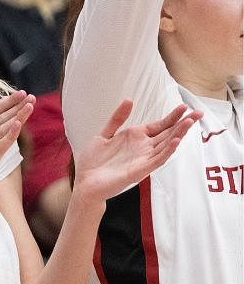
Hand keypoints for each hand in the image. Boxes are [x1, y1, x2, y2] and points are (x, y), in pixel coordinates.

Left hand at [72, 100, 198, 203]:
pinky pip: (157, 159)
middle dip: (183, 123)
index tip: (184, 106)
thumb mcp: (104, 134)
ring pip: (166, 145)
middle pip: (167, 133)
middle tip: (198, 112)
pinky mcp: (140, 170)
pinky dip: (167, 150)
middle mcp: (143, 148)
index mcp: (135, 138)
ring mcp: (143, 159)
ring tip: (189, 122)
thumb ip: (117, 118)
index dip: (171, 117)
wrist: (85, 183)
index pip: (159, 125)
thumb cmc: (93, 161)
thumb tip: (129, 100)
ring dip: (178, 134)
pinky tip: (176, 141)